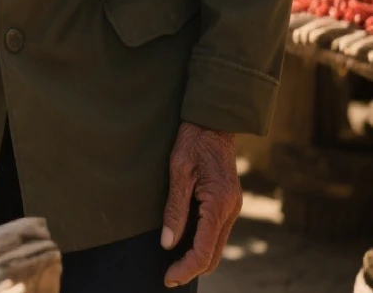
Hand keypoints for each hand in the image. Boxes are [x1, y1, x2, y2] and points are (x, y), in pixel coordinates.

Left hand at [161, 122, 242, 287]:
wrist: (213, 122)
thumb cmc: (192, 142)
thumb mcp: (178, 171)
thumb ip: (175, 209)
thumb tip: (168, 243)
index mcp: (218, 204)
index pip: (204, 251)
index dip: (186, 268)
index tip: (168, 278)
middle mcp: (230, 210)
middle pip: (214, 255)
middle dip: (191, 269)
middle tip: (168, 276)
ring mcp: (232, 208)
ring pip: (217, 246)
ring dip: (198, 258)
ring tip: (173, 264)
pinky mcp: (228, 203)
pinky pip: (217, 232)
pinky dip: (203, 244)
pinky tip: (186, 242)